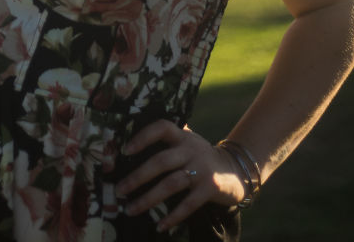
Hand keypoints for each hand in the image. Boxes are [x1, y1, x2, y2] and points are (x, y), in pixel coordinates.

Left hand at [114, 121, 244, 231]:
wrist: (234, 170)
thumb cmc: (199, 156)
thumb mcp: (186, 142)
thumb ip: (167, 139)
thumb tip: (130, 141)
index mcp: (182, 136)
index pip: (161, 128)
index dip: (143, 136)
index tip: (125, 150)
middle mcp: (191, 149)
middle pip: (161, 161)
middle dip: (138, 177)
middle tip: (119, 190)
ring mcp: (201, 169)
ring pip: (170, 184)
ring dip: (148, 199)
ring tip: (130, 209)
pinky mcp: (210, 188)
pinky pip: (188, 204)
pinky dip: (173, 216)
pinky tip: (160, 225)